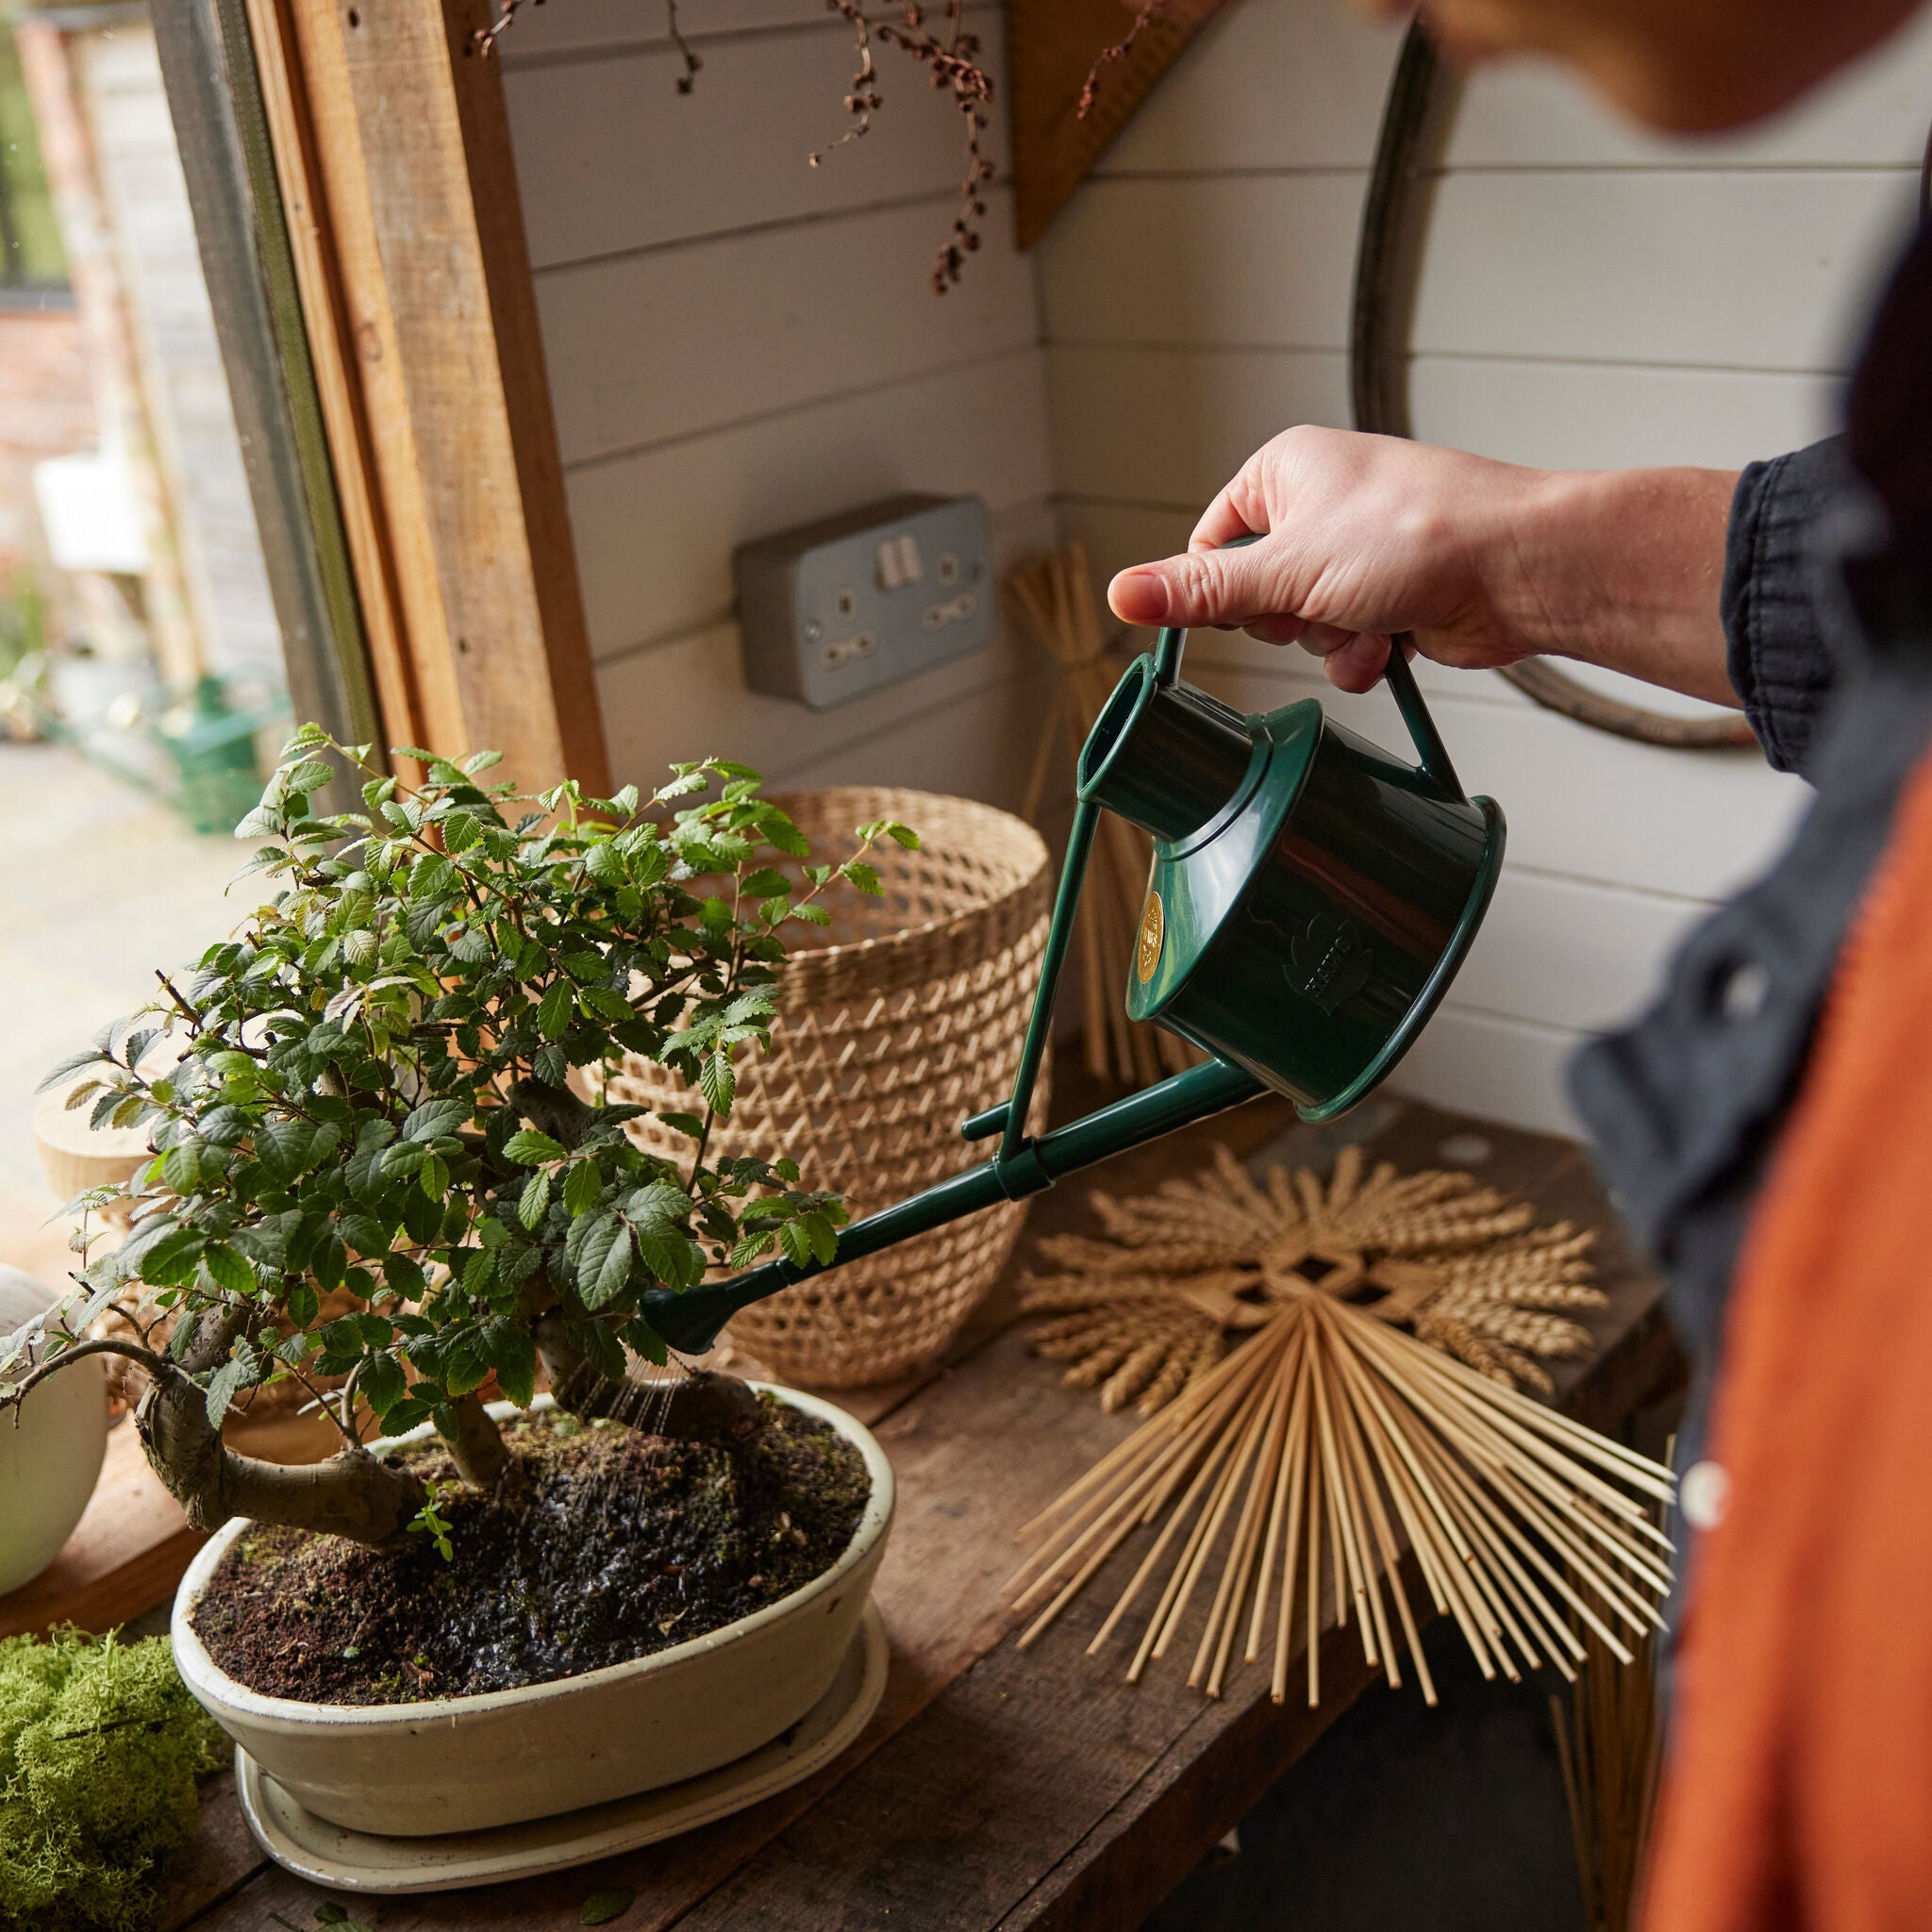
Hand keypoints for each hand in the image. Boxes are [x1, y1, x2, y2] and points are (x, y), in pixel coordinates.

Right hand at [1105, 426, 1740, 706]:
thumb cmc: (1421, 535)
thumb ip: (1201, 592)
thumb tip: (1121, 591)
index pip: (1210, 545)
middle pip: (1255, 595)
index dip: (1222, 591)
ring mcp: (1357, 553)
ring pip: (1302, 627)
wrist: (1517, 567)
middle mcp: (1319, 506)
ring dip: (1331, 640)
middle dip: (1289, 618)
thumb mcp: (1287, 568)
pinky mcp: (1390, 595)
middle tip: (1324, 601)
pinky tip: (1394, 639)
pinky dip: (1364, 652)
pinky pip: (1345, 643)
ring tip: (1372, 615)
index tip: (1244, 608)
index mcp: (1284, 471)